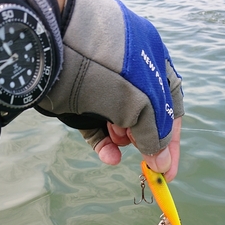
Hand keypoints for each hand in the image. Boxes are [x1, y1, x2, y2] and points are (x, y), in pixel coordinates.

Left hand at [37, 0, 183, 180]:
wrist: (54, 53)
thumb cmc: (108, 71)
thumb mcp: (142, 105)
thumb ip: (156, 135)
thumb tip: (162, 164)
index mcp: (154, 64)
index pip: (171, 108)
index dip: (171, 141)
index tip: (168, 172)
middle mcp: (132, 75)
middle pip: (147, 119)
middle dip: (146, 141)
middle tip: (146, 164)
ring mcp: (105, 88)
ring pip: (121, 125)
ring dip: (124, 140)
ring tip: (120, 141)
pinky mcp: (82, 102)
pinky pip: (97, 129)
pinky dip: (104, 145)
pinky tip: (109, 157)